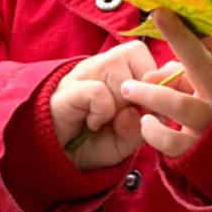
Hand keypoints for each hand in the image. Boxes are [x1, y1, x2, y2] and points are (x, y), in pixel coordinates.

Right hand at [51, 40, 155, 170]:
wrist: (56, 158)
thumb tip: (142, 109)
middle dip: (139, 90)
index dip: (154, 80)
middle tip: (123, 113)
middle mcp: (103, 64)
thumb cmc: (94, 142)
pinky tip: (92, 123)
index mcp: (120, 69)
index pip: (147, 54)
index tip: (145, 107)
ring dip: (119, 102)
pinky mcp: (69, 89)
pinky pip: (99, 92)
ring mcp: (84, 73)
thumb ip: (141, 126)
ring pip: (118, 69)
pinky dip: (101, 112)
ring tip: (105, 119)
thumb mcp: (126, 140)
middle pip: (136, 54)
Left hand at [120, 8, 211, 157]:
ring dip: (150, 94)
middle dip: (181, 38)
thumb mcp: (208, 86)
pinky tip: (145, 122)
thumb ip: (185, 69)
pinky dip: (154, 132)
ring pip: (180, 105)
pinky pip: (172, 141)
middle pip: (203, 64)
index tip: (182, 5)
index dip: (200, 26)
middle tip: (159, 14)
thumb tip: (153, 68)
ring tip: (128, 88)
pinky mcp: (200, 151)